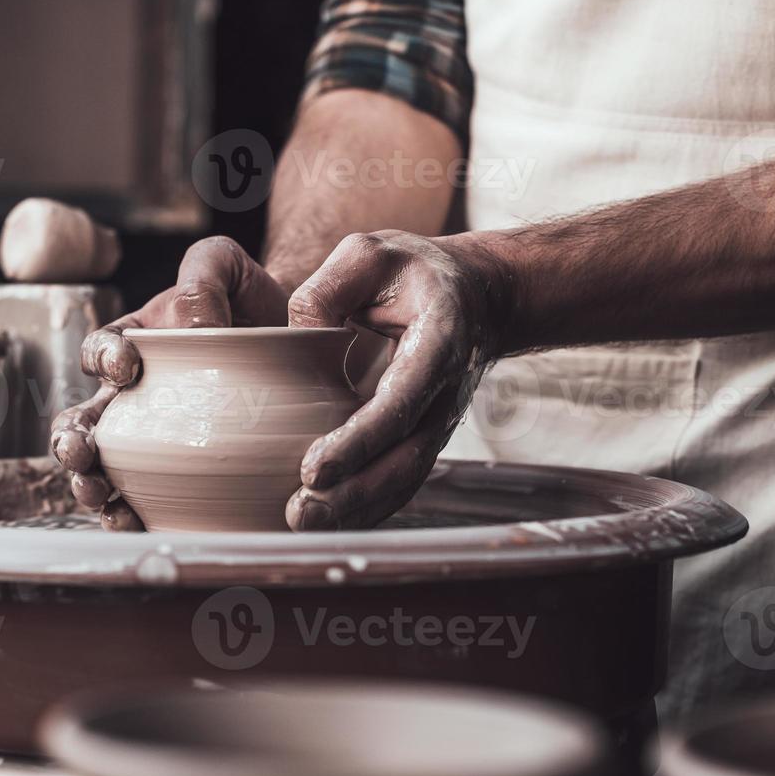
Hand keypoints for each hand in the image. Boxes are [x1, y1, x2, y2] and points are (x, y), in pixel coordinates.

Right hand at [51, 237, 290, 529]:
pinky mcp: (177, 478)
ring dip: (91, 486)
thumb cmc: (251, 299)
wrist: (297, 339)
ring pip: (103, 469)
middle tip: (82, 453)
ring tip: (101, 495)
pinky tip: (136, 522)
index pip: (101, 351)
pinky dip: (133, 515)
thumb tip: (195, 326)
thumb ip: (203, 276)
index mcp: (133, 344)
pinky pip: (145, 502)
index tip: (127, 366)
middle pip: (84, 421)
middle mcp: (132, 398)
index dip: (104, 359)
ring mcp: (150, 442)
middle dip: (72, 439)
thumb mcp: (225, 265)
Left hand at [284, 230, 510, 530]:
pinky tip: (329, 521)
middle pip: (405, 458)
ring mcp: (438, 421)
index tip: (315, 467)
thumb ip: (330, 285)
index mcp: (437, 343)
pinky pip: (400, 480)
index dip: (360, 440)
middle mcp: (443, 392)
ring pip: (404, 478)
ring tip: (304, 524)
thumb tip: (299, 336)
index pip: (400, 402)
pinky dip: (368, 506)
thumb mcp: (371, 252)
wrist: (475, 296)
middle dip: (354, 493)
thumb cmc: (414, 273)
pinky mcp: (424, 436)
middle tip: (301, 512)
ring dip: (358, 509)